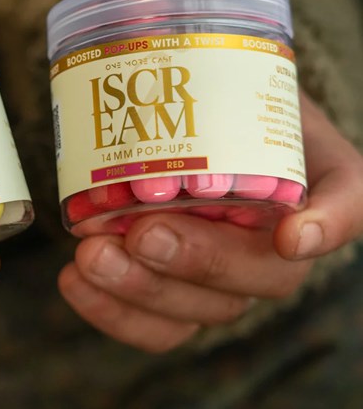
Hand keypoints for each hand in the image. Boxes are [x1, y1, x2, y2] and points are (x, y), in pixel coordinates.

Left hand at [58, 92, 362, 351]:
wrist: (196, 120)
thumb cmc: (230, 104)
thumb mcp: (257, 85)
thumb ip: (258, 94)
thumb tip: (219, 81)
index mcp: (318, 190)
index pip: (345, 211)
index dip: (325, 227)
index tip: (291, 233)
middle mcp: (283, 249)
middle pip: (255, 278)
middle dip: (196, 261)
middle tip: (143, 232)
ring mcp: (229, 281)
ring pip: (200, 310)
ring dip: (140, 292)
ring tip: (91, 256)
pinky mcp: (179, 297)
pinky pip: (157, 327)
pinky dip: (111, 311)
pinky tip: (73, 277)